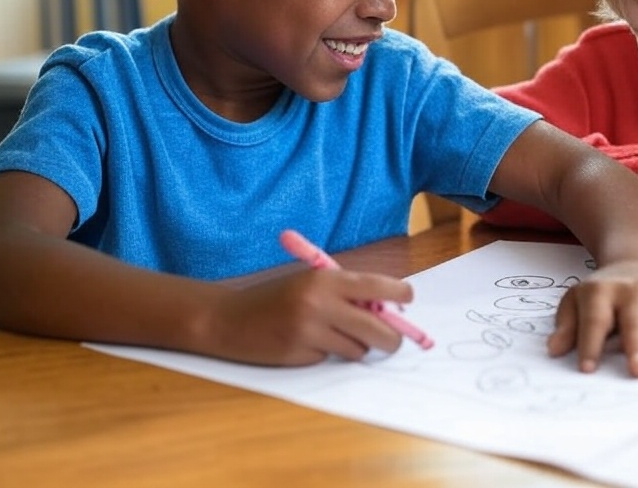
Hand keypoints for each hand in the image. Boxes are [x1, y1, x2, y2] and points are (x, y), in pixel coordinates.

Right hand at [202, 266, 413, 365]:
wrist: (228, 319)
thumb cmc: (275, 296)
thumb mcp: (310, 282)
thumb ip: (346, 292)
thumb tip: (387, 310)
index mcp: (326, 278)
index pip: (378, 286)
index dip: (400, 294)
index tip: (409, 300)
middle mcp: (320, 302)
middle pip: (378, 328)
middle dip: (392, 338)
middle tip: (393, 341)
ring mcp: (310, 331)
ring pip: (358, 348)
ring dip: (356, 347)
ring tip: (334, 336)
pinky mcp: (300, 355)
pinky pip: (331, 358)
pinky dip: (327, 354)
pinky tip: (307, 344)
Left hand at [547, 260, 637, 377]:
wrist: (635, 263)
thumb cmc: (602, 296)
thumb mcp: (576, 302)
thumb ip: (567, 326)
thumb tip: (554, 349)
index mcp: (602, 289)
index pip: (596, 318)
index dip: (591, 343)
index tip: (588, 370)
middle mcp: (634, 288)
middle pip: (634, 317)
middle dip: (636, 344)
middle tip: (637, 371)